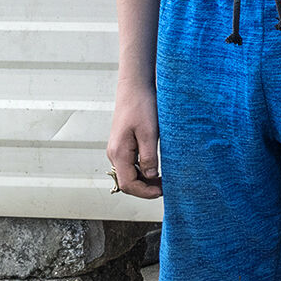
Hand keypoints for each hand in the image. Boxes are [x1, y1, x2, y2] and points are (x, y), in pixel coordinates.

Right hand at [105, 83, 162, 198]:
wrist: (135, 88)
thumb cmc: (141, 106)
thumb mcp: (149, 132)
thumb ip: (148, 156)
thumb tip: (150, 177)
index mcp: (119, 153)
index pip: (127, 184)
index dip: (145, 192)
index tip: (162, 192)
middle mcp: (115, 154)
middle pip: (127, 182)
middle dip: (145, 189)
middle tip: (166, 188)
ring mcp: (118, 150)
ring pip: (129, 174)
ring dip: (145, 181)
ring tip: (164, 180)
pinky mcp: (124, 145)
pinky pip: (131, 164)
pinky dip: (143, 171)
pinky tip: (157, 168)